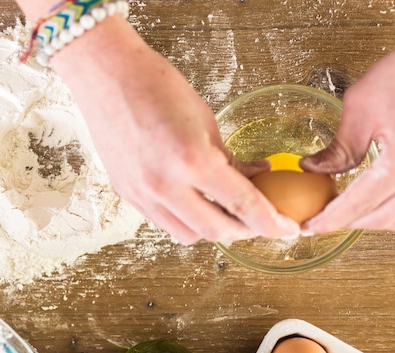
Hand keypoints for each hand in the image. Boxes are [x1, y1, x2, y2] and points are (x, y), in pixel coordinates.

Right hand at [51, 17, 298, 243]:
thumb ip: (229, 158)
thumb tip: (252, 177)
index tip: (286, 229)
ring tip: (223, 211)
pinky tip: (193, 202)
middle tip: (257, 221)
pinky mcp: (127, 194)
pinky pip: (162, 222)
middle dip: (244, 231)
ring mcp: (142, 193)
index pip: (243, 205)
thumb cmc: (156, 86)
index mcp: (191, 160)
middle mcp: (164, 185)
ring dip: (211, 229)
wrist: (108, 76)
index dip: (271, 223)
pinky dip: (184, 219)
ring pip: (187, 235)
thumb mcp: (205, 120)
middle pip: (216, 231)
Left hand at [301, 50, 394, 233]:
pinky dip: (392, 208)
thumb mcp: (361, 105)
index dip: (331, 219)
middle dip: (352, 223)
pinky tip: (376, 201)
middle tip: (322, 221)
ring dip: (376, 219)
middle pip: (385, 217)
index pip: (361, 202)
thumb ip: (340, 147)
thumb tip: (311, 169)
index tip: (308, 227)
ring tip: (346, 212)